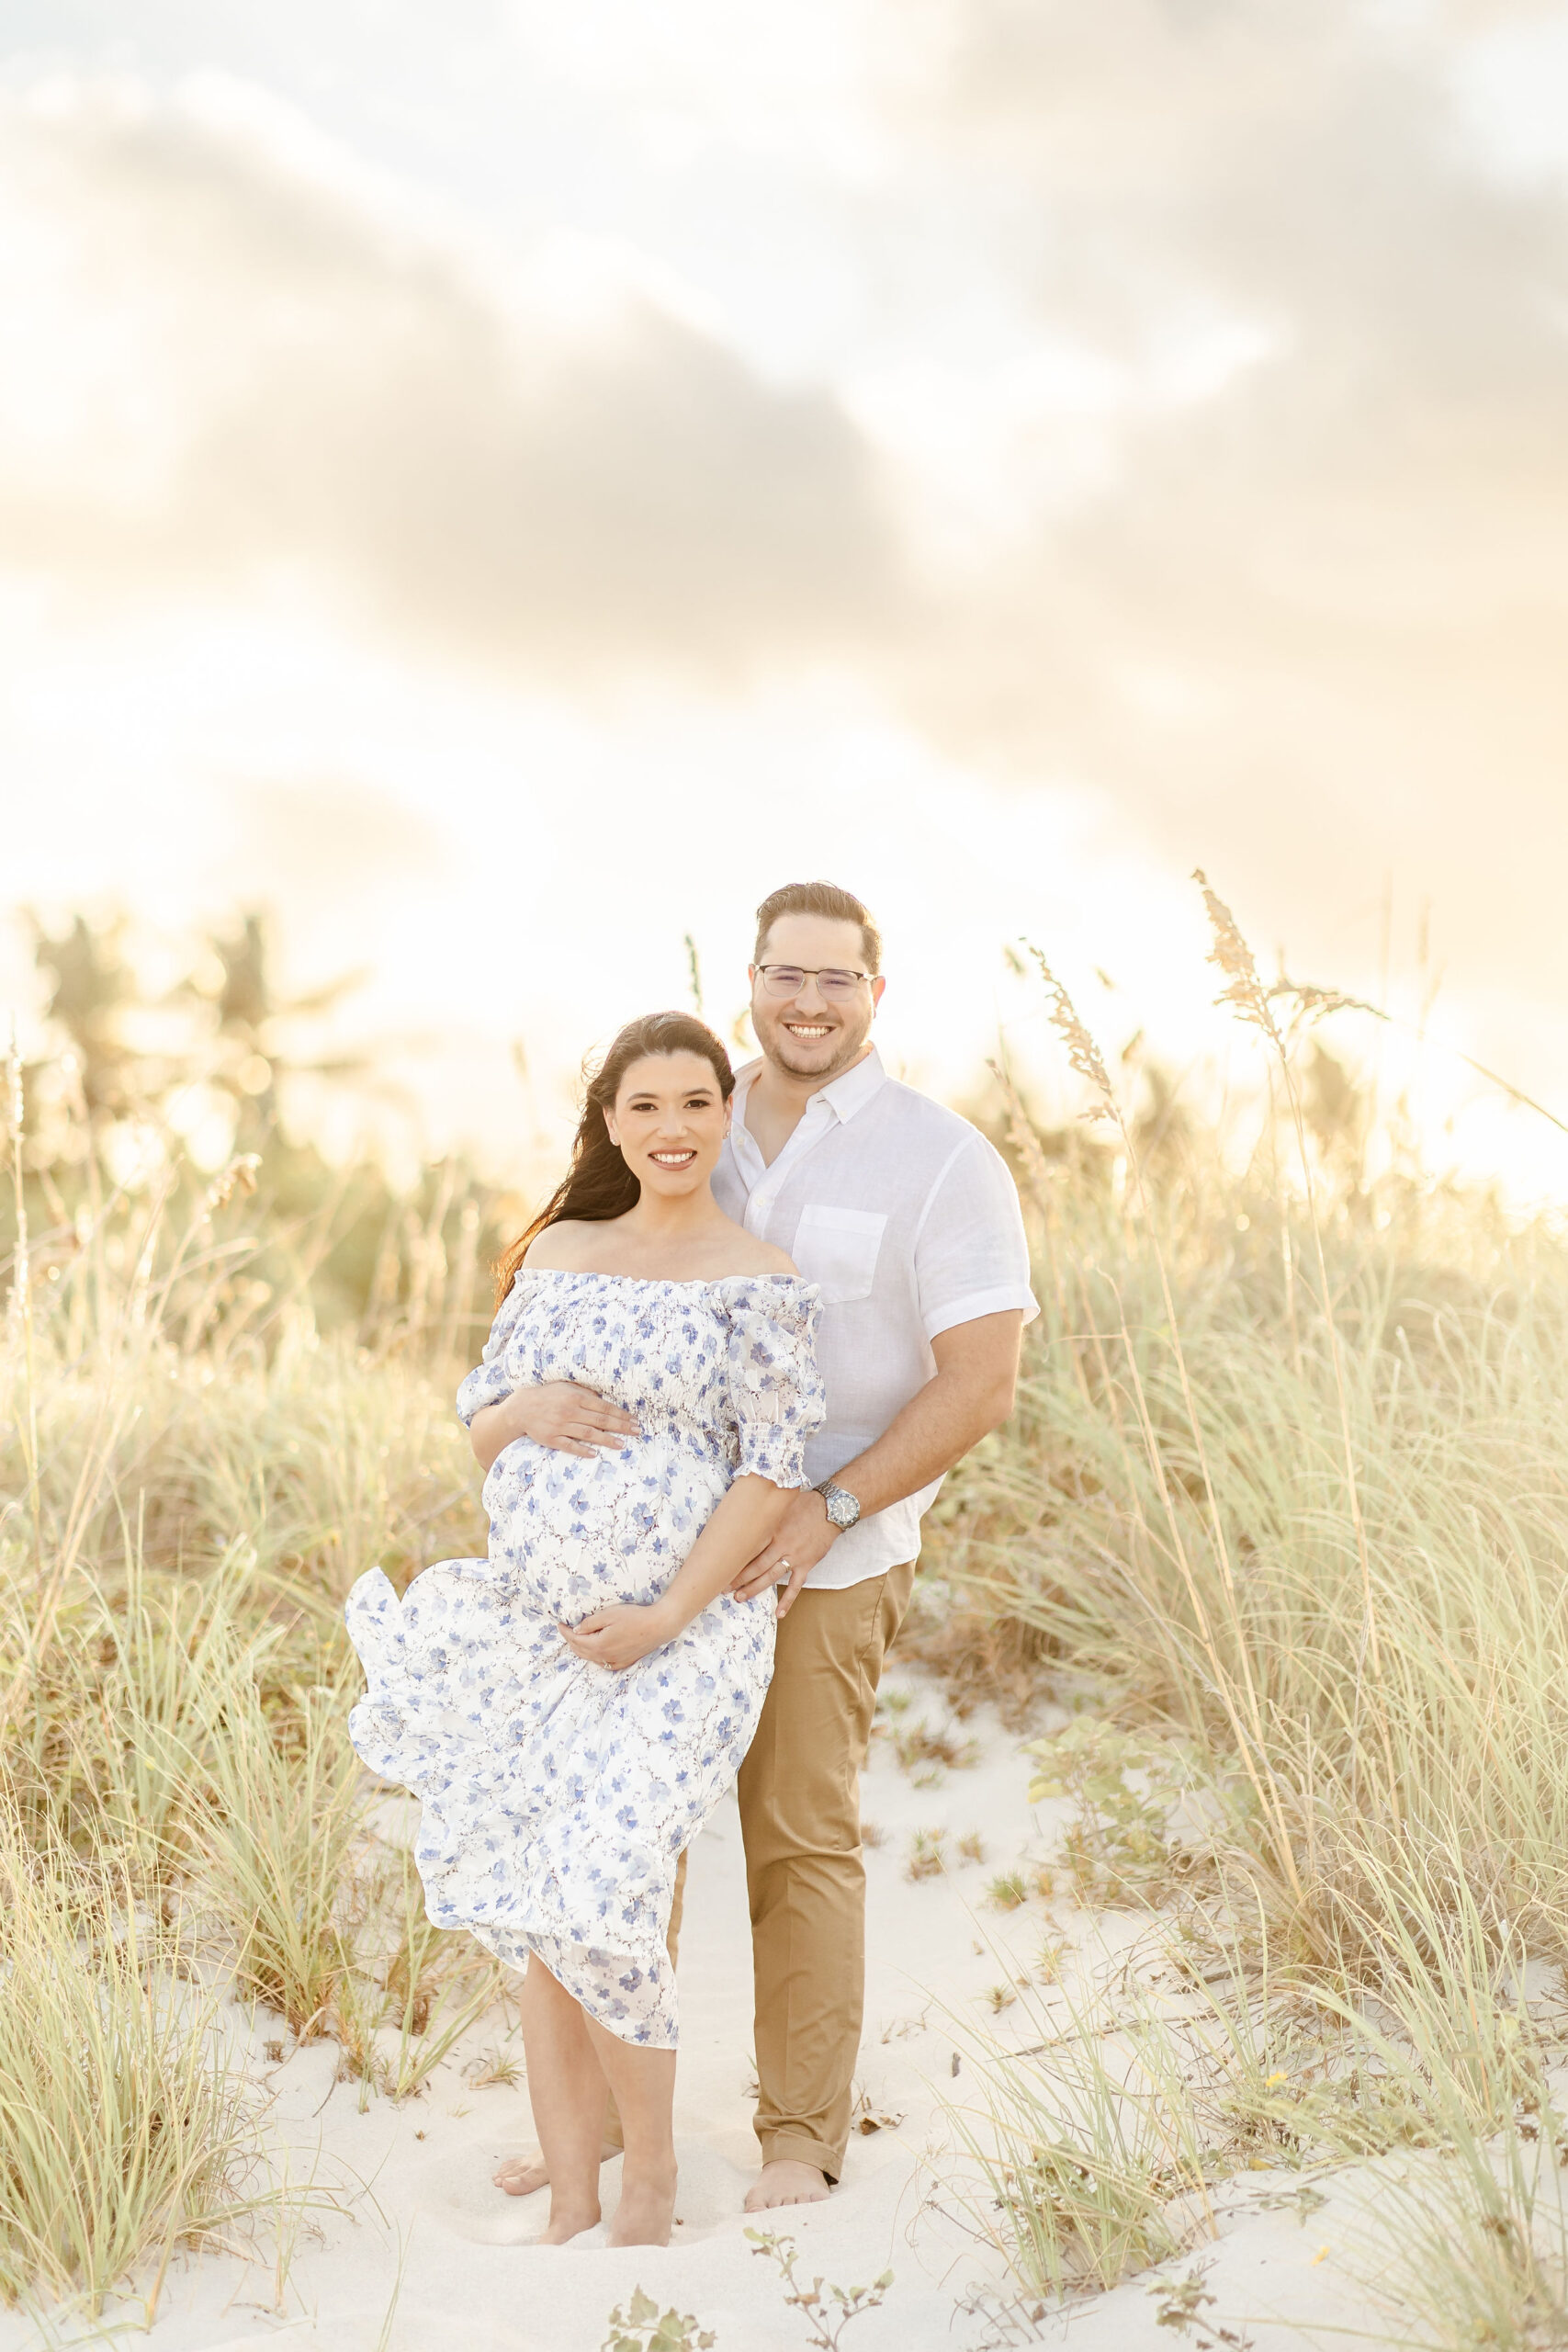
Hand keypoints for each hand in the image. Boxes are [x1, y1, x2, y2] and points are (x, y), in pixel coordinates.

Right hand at [507, 1381, 640, 1458]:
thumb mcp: (566, 1386)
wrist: (521, 1408)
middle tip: (636, 1432)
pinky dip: (582, 1450)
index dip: (621, 1414)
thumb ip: (584, 1392)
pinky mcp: (551, 1438)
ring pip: (588, 1434)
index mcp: (575, 1396)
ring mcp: (560, 1426)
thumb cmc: (547, 1395)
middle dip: (621, 1426)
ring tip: (622, 1444)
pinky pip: (569, 1445)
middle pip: (600, 1420)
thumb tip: (604, 1399)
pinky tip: (595, 1454)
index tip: (633, 1420)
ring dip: (607, 1439)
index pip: (604, 1406)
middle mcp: (569, 1410)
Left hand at [559, 1601, 678, 1670]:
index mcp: (599, 1645)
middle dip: (571, 1641)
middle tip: (566, 1631)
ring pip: (591, 1659)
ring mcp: (615, 1662)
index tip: (559, 1625)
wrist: (659, 1626)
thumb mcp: (609, 1614)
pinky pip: (603, 1664)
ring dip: (581, 1650)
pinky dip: (594, 1658)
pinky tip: (595, 1652)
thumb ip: (590, 1623)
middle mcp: (605, 1657)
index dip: (565, 1633)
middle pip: (581, 1652)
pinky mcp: (624, 1662)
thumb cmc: (634, 1617)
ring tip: (577, 1640)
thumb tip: (577, 1630)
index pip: (575, 1640)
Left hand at [728, 1488, 836, 1619]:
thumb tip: (747, 1505)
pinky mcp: (806, 1564)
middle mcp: (781, 1545)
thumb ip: (766, 1509)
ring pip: (771, 1576)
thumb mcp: (782, 1502)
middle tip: (724, 1587)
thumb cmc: (806, 1503)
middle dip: (739, 1577)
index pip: (749, 1547)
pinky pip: (795, 1586)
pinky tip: (778, 1613)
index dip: (734, 1558)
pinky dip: (787, 1600)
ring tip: (740, 1597)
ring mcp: (794, 1557)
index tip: (721, 1566)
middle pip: (756, 1565)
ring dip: (754, 1588)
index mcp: (772, 1529)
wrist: (831, 1509)